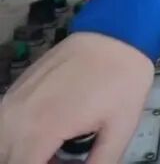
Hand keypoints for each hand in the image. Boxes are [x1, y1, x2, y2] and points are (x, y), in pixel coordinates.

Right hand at [0, 32, 153, 163]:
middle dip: (33, 163)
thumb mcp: (120, 129)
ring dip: (22, 153)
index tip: (63, 163)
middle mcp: (16, 117)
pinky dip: (18, 139)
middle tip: (62, 159)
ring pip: (2, 145)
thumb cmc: (122, 80)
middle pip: (7, 159)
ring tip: (55, 150)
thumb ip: (100, 163)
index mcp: (41, 130)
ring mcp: (11, 102)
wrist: (116, 33)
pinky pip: (3, 126)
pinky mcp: (14, 91)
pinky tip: (47, 135)